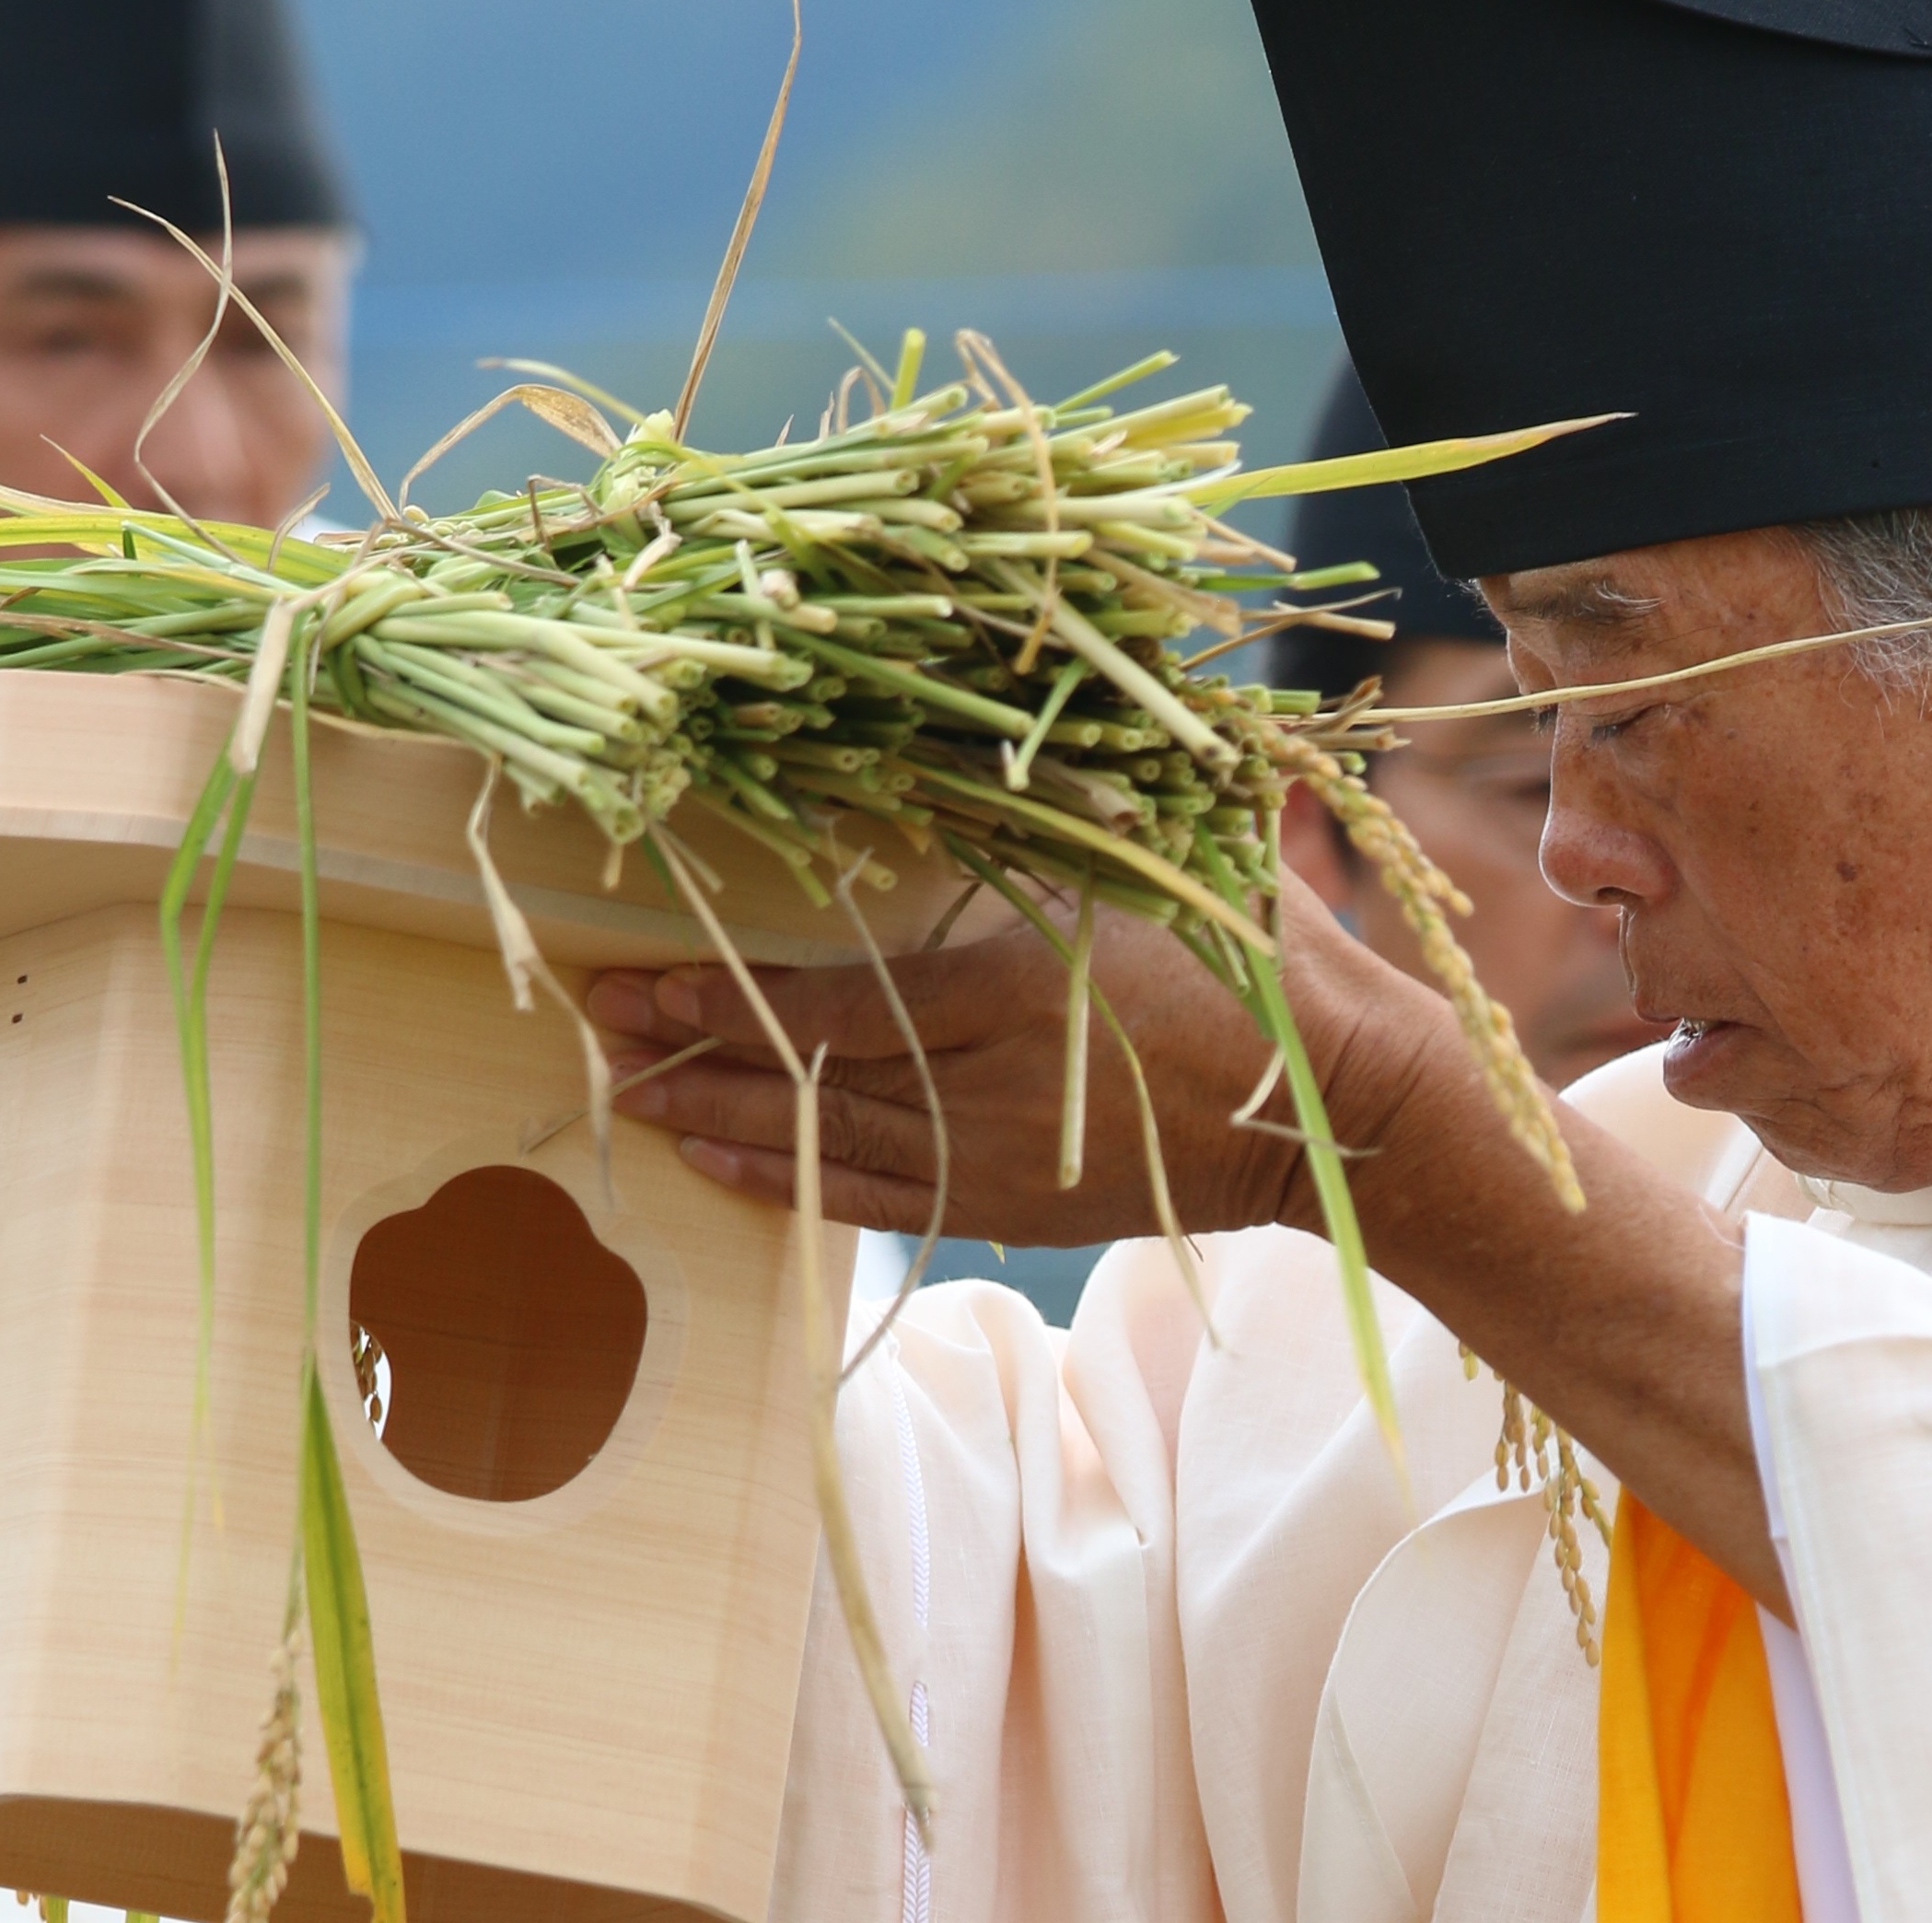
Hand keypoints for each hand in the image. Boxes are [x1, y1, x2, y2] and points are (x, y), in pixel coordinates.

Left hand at [586, 874, 1459, 1247]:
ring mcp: (999, 1159)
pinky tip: (719, 1164)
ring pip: (822, 1147)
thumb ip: (1061, 807)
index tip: (629, 980)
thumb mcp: (1161, 857)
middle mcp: (989, 1088)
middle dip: (685, 1055)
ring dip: (717, 1119)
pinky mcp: (1017, 1205)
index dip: (717, 1003)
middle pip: (803, 1080)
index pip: (826, 1008)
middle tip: (590, 1031)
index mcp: (1014, 990)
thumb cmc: (1258, 955)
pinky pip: (874, 1203)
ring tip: (626, 1094)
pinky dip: (789, 1185)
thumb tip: (963, 727)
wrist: (1341, 1105)